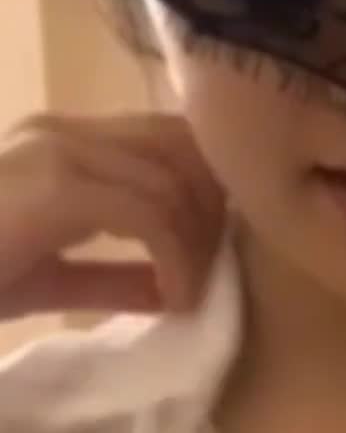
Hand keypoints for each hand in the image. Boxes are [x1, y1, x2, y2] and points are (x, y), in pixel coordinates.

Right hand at [0, 112, 225, 319]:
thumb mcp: (45, 279)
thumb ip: (108, 279)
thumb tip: (170, 292)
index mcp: (63, 145)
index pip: (165, 139)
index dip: (204, 193)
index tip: (208, 257)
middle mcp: (64, 133)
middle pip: (182, 143)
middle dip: (212, 209)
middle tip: (209, 273)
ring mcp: (59, 152)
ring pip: (172, 178)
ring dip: (198, 242)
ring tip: (189, 293)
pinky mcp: (57, 189)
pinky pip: (149, 215)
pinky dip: (176, 259)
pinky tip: (172, 298)